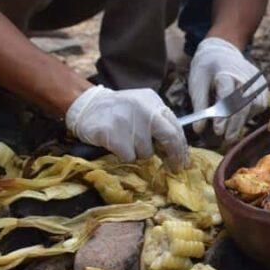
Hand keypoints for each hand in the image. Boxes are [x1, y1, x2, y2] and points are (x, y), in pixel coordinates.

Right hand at [66, 86, 188, 171]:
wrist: (86, 105)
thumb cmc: (118, 111)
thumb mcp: (142, 108)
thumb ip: (158, 123)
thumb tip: (176, 151)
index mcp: (154, 101)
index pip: (175, 126)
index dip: (181, 147)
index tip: (183, 161)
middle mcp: (144, 109)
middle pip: (169, 137)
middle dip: (175, 155)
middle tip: (175, 168)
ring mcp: (129, 120)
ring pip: (146, 151)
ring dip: (139, 154)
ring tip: (126, 142)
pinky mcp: (113, 133)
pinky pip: (129, 156)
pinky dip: (124, 156)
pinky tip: (116, 145)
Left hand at [189, 37, 267, 145]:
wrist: (221, 51)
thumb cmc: (207, 69)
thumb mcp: (197, 83)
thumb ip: (199, 106)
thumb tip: (198, 129)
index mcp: (226, 72)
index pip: (227, 96)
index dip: (223, 115)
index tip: (217, 130)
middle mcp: (245, 76)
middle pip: (243, 104)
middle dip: (234, 124)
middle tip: (227, 139)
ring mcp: (256, 81)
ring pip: (254, 107)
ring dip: (242, 121)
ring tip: (231, 131)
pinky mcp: (262, 86)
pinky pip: (259, 105)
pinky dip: (249, 115)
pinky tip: (239, 118)